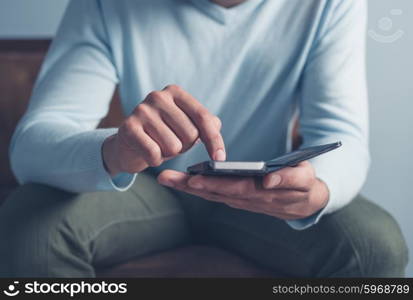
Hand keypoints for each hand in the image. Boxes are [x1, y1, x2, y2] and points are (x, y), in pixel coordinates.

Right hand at [102, 85, 224, 175]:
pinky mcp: (128, 127)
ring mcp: (141, 110)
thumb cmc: (164, 135)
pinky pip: (154, 153)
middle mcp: (158, 96)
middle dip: (185, 146)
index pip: (203, 117)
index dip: (214, 140)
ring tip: (158, 146)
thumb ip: (206, 124)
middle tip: (171, 143)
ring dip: (168, 154)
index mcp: (175, 93)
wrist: (129, 146)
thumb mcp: (187, 126)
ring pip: (173, 146)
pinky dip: (154, 160)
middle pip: (190, 134)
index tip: (219, 158)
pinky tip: (147, 153)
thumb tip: (216, 126)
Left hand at [157, 161, 328, 219]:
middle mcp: (247, 199)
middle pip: (215, 192)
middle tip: (166, 178)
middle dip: (190, 186)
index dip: (214, 185)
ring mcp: (241, 200)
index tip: (194, 179)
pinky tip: (181, 181)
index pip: (234, 189)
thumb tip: (268, 179)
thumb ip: (289, 179)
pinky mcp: (237, 197)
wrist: (305, 202)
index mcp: (262, 192)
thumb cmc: (304, 185)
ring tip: (166, 178)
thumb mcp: (305, 179)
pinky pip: (214, 194)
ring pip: (211, 194)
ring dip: (188, 188)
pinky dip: (197, 188)